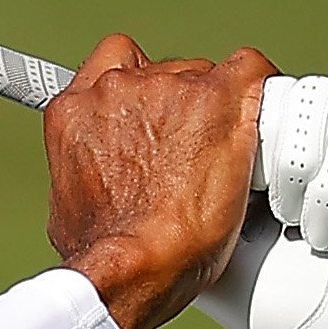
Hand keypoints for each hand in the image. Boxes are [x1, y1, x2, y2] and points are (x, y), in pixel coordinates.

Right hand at [45, 34, 275, 328]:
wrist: (131, 265)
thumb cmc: (100, 251)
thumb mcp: (68, 207)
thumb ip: (89, 171)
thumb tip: (103, 183)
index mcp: (75, 110)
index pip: (114, 63)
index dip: (140, 87)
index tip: (153, 113)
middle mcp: (117, 86)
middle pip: (166, 71)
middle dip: (181, 108)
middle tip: (193, 155)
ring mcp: (168, 86)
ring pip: (208, 77)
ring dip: (217, 111)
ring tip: (221, 162)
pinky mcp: (217, 96)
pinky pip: (251, 71)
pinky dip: (259, 92)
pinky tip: (258, 126)